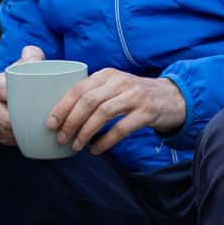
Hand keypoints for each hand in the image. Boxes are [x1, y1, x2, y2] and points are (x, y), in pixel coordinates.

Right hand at [0, 45, 45, 144]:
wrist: (14, 94)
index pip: (0, 90)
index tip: (29, 103)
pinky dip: (13, 139)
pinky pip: (1, 137)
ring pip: (2, 129)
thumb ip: (32, 55)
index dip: (13, 97)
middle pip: (3, 116)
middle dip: (18, 121)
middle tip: (39, 123)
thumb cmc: (25, 77)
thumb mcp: (28, 64)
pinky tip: (23, 137)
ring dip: (16, 132)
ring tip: (33, 132)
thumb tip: (29, 52)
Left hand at [47, 69, 185, 153]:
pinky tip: (96, 149)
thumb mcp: (113, 87)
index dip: (62, 107)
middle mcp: (120, 81)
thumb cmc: (133, 96)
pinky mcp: (147, 111)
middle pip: (88, 101)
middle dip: (71, 122)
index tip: (50, 124)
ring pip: (103, 113)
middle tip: (61, 138)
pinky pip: (121, 128)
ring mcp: (135, 95)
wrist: (173, 98)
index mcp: (106, 75)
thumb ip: (92, 94)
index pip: (78, 89)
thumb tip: (60, 116)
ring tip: (76, 146)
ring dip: (85, 132)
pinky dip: (105, 140)